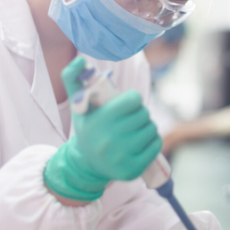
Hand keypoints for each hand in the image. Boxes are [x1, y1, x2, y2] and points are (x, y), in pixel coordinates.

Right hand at [44, 57, 162, 200]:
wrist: (86, 164)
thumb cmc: (87, 127)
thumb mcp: (78, 104)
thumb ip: (73, 78)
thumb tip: (80, 60)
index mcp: (99, 121)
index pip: (134, 99)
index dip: (132, 100)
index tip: (126, 105)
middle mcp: (110, 140)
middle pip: (144, 114)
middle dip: (140, 113)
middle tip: (130, 118)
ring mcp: (122, 157)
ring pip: (152, 129)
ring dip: (147, 127)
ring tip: (134, 130)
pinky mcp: (133, 169)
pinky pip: (156, 146)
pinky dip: (152, 141)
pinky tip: (141, 142)